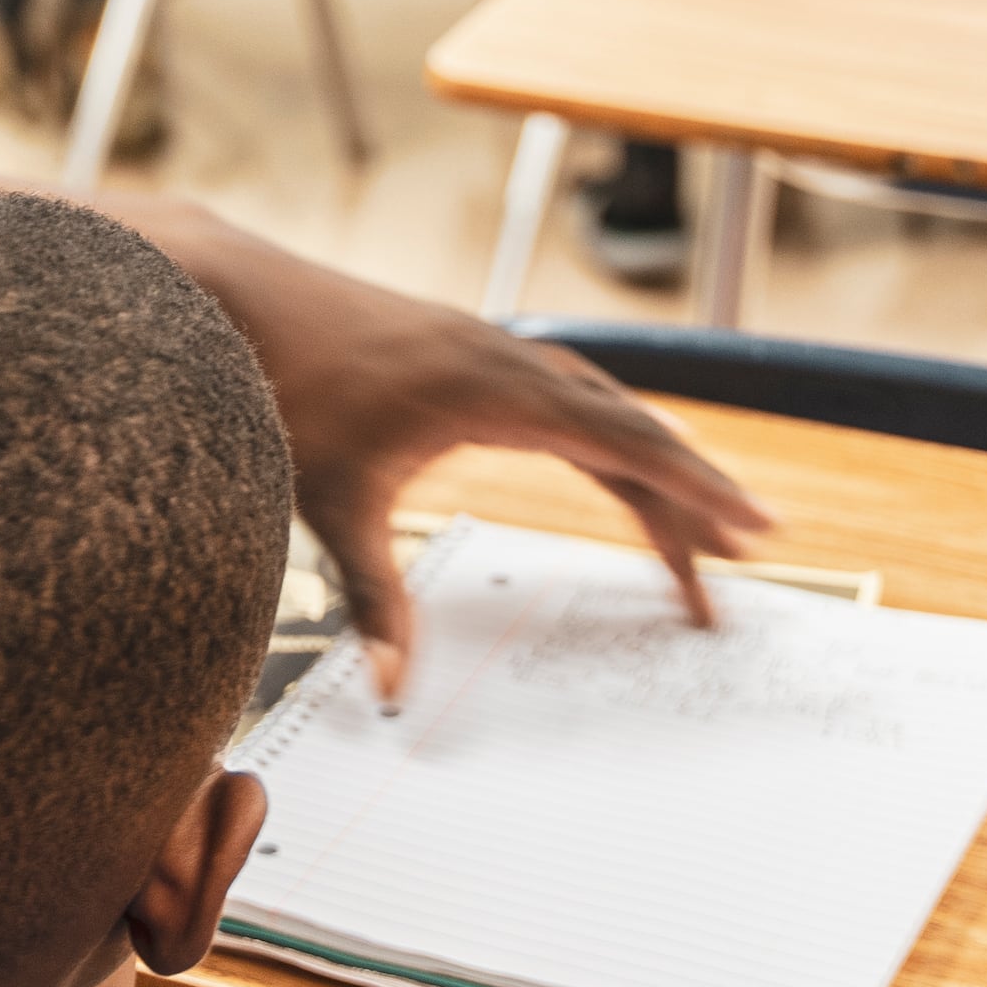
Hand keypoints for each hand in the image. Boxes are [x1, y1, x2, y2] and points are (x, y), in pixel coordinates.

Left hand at [199, 245, 770, 698]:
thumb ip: (375, 597)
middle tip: (748, 550)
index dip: (696, 490)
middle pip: (631, 429)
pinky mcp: (468, 350)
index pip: (626, 445)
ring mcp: (491, 350)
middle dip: (692, 491)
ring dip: (652, 460)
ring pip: (602, 408)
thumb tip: (394, 688)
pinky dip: (605, 432)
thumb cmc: (284, 390)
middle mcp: (510, 360)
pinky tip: (612, 458)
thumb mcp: (331, 503)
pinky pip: (566, 393)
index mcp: (498, 391)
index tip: (752, 525)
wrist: (235, 297)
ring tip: (694, 524)